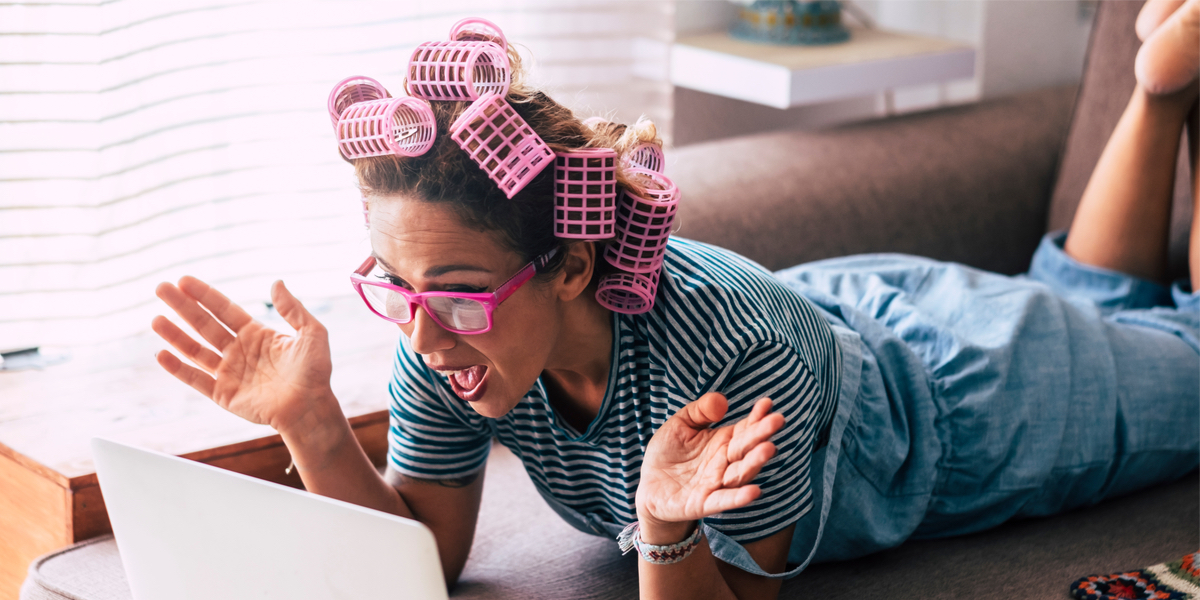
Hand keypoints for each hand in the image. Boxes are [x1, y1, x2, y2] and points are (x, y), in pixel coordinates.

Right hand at [151, 276, 335, 433]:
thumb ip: (293, 309)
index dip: (204, 295)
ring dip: (175, 335)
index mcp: (256, 334)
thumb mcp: (312, 333)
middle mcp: (239, 351)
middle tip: (161, 288)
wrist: (311, 407)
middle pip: (204, 324)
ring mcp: (229, 372)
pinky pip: (196, 379)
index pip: (224, 309)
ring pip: (195, 349)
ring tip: (156, 319)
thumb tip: (276, 283)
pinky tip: (162, 353)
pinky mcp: (224, 394)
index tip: (184, 281)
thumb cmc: (315, 372)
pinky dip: (178, 368)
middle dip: (182, 307)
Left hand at [635, 393, 784, 541]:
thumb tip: (723, 401)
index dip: (757, 417)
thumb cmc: (668, 452)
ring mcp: (717, 483)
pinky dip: (739, 498)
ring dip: (755, 462)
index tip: (768, 403)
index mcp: (723, 442)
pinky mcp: (704, 503)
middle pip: (747, 448)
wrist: (648, 485)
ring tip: (769, 448)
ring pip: (740, 473)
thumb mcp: (680, 424)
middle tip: (778, 420)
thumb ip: (700, 411)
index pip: (745, 428)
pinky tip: (754, 492)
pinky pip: (724, 500)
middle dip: (762, 435)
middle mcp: (725, 463)